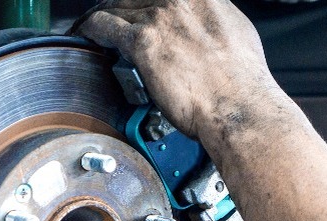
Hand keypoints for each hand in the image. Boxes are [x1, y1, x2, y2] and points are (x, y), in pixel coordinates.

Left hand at [75, 0, 284, 146]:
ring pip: (115, 7)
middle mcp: (179, 0)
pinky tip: (85, 34)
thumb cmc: (240, 80)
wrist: (236, 105)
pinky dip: (90, 28)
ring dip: (100, 17)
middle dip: (119, 6)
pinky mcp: (142, 42)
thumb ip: (209, 21)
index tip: (136, 7)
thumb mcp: (234, 33)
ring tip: (91, 27)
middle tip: (109, 17)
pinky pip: (103, 25)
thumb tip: (200, 25)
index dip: (142, 2)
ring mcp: (159, 18)